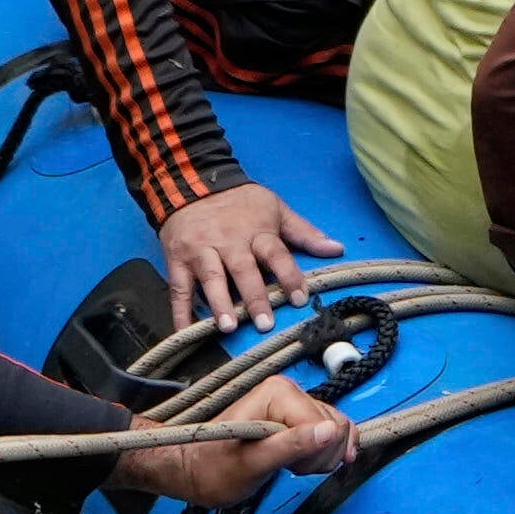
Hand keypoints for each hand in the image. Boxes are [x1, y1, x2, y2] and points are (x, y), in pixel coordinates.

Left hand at [110, 376, 355, 509]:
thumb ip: (292, 446)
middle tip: (288, 467)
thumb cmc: (214, 469)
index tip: (290, 468)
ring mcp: (294, 403)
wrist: (194, 469)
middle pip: (336, 425)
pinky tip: (301, 460)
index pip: (327, 424)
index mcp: (278, 393)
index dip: (315, 454)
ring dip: (320, 456)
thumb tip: (330, 431)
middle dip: (319, 455)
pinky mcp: (298, 416)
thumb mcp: (252, 464)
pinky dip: (322, 452)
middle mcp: (289, 390)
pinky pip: (331, 431)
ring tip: (288, 464)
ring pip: (337, 430)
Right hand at [155, 173, 319, 340]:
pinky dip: (180, 311)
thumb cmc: (239, 201)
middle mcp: (229, 242)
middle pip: (243, 270)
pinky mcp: (177, 259)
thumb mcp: (275, 209)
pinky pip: (179, 288)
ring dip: (219, 303)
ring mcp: (201, 250)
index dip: (289, 275)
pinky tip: (185, 332)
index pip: (276, 254)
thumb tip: (337, 248)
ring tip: (228, 327)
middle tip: (264, 323)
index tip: (299, 299)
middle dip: (254, 296)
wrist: (192, 182)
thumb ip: (304, 232)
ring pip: (211, 278)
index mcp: (256, 231)